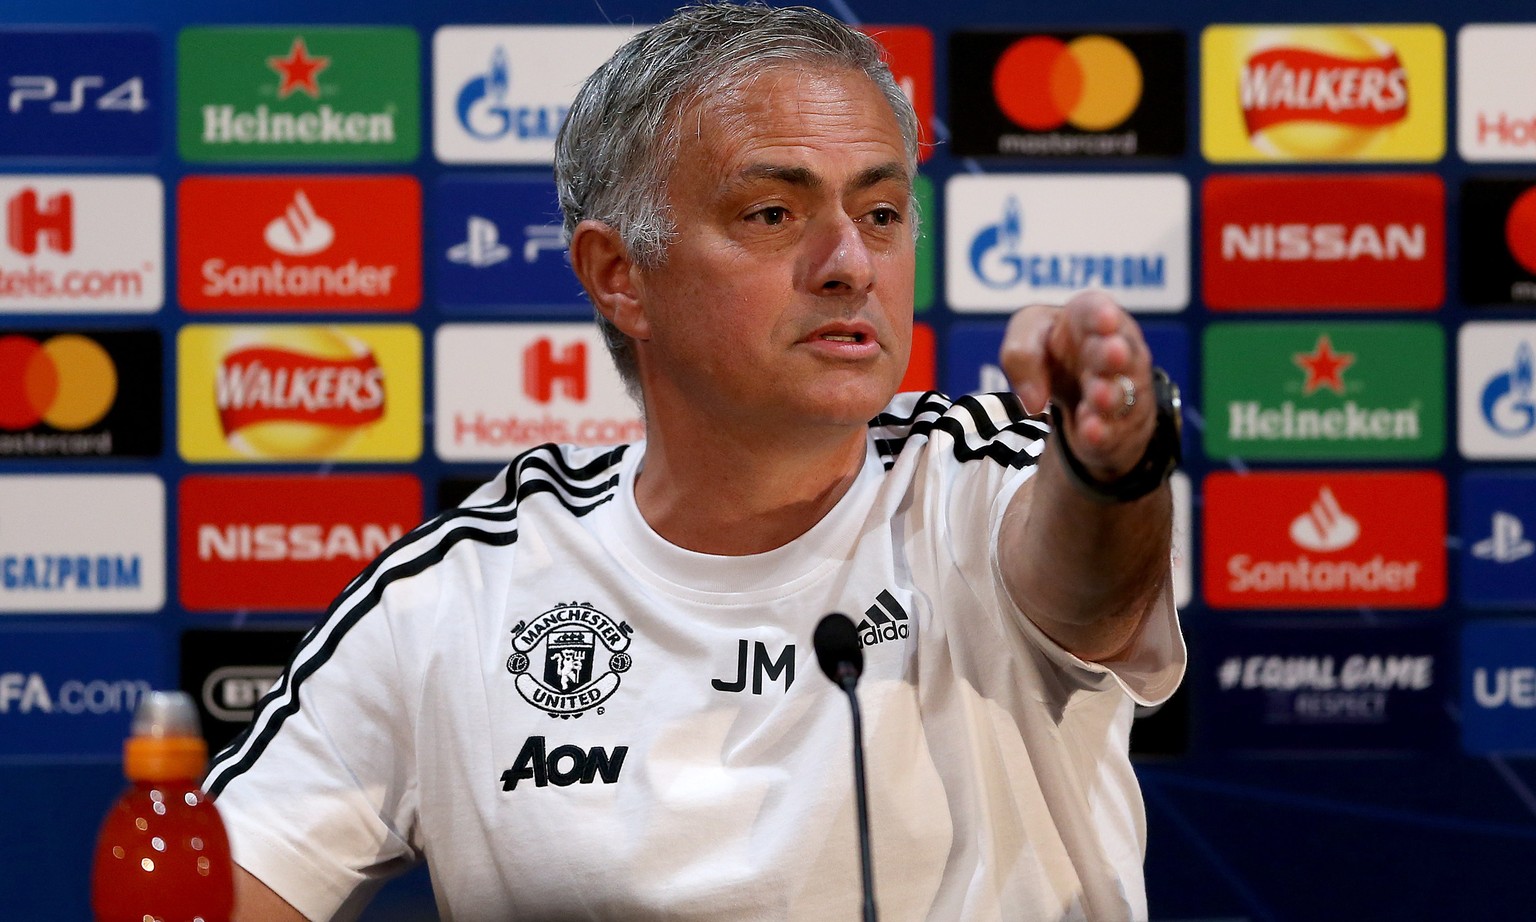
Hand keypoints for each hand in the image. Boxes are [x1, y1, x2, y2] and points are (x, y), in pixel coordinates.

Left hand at [998, 290, 1155, 481]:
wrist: (1077, 393)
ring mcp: (1124, 389)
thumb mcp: (1027, 338)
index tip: (1104, 319)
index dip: (1102, 314)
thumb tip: (1032, 400)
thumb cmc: (1055, 351)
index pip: (1096, 310)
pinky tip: (1092, 432)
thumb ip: (1021, 355)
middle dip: (1112, 353)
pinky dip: (1102, 431)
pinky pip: (1114, 429)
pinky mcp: (1121, 425)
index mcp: (1090, 319)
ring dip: (1109, 395)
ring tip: (1097, 396)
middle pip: (1117, 351)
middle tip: (1112, 352)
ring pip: (1120, 392)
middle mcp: (1116, 350)